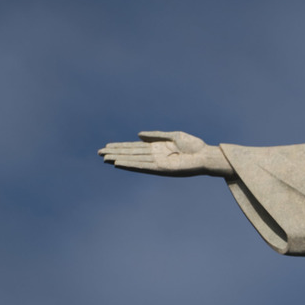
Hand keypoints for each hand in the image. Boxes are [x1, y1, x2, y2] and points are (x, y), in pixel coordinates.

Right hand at [98, 131, 232, 176]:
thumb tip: (138, 135)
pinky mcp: (162, 169)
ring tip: (105, 158)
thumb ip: (156, 135)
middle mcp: (154, 156)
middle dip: (116, 153)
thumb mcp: (173, 136)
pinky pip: (143, 167)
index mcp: (156, 148)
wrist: (205, 155)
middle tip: (99, 153)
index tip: (107, 146)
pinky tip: (120, 163)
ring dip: (119, 159)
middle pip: (131, 154)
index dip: (121, 147)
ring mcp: (157, 163)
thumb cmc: (193, 146)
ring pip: (134, 160)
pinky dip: (131, 165)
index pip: (134, 148)